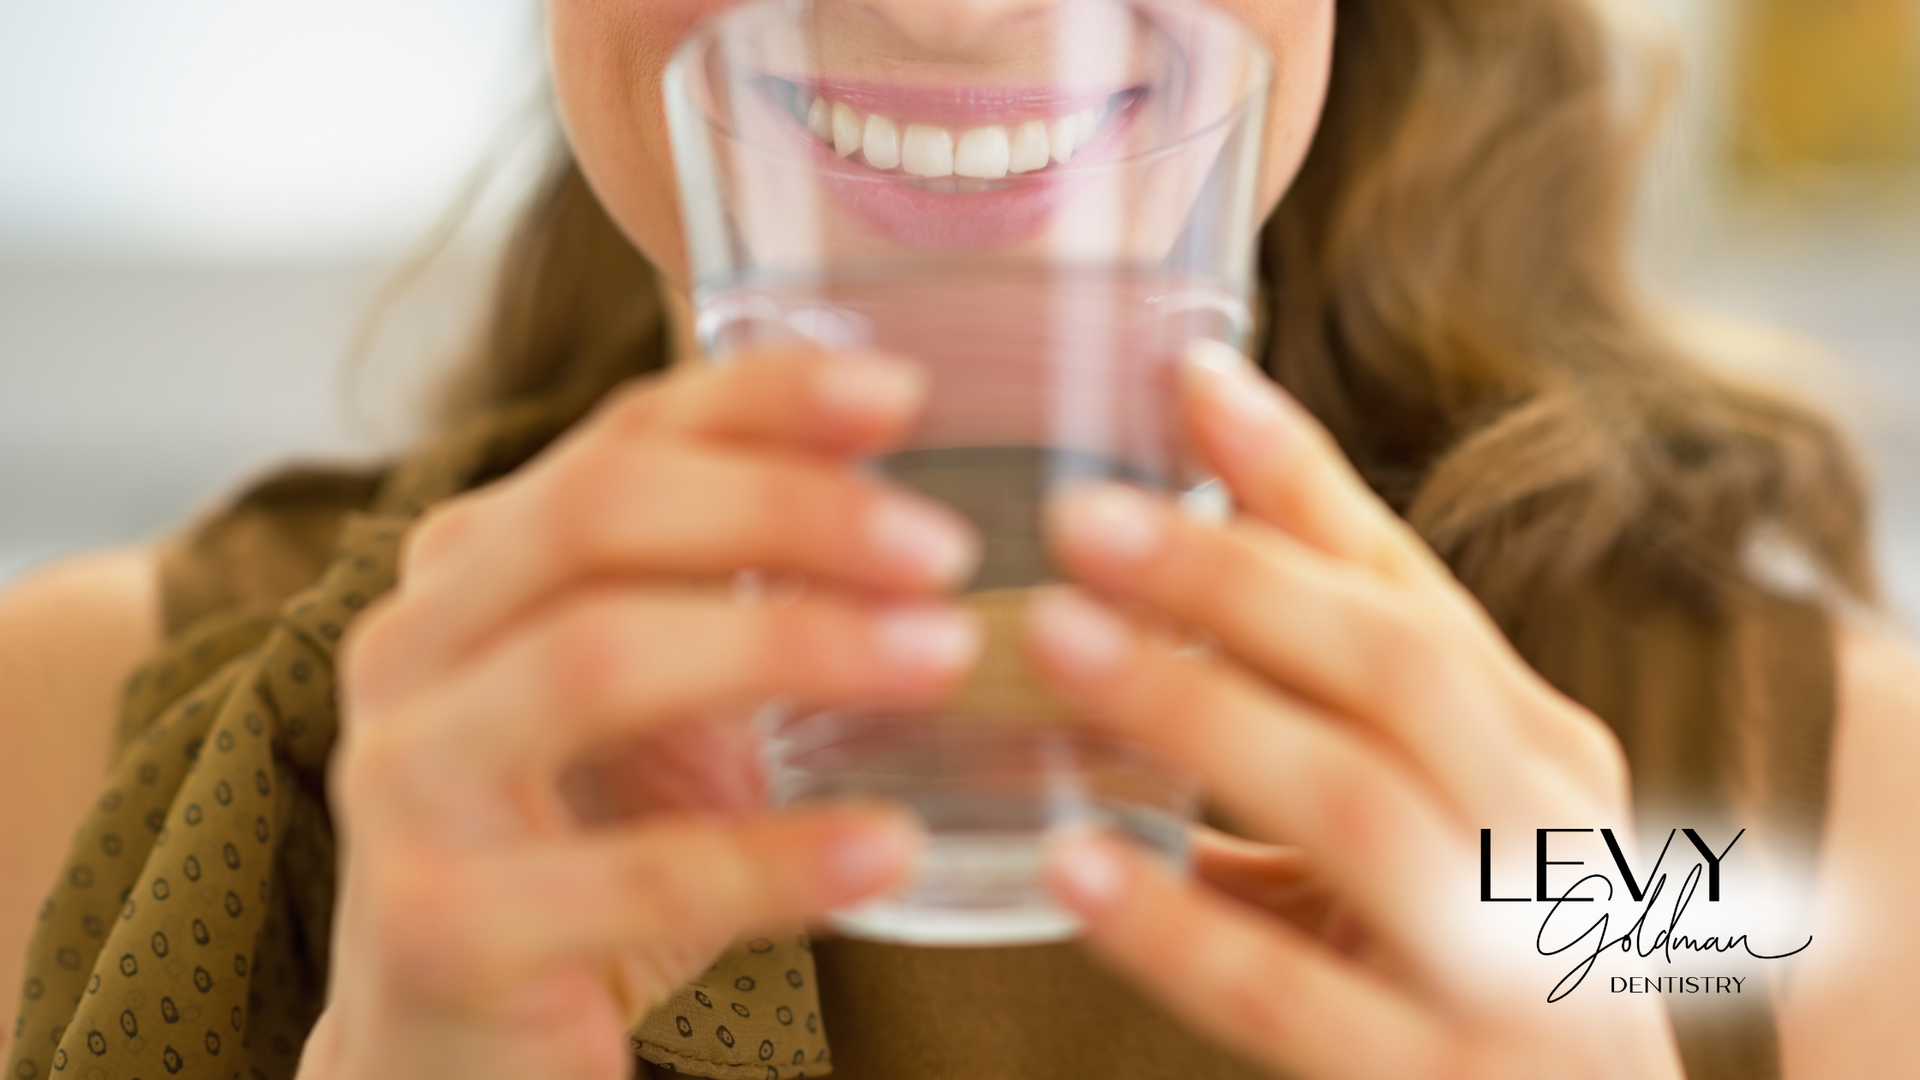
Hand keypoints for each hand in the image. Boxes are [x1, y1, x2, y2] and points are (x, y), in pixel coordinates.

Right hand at [307, 349, 981, 1079]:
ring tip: (939, 658)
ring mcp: (407, 787)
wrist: (456, 1052)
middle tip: (944, 551)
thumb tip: (894, 486)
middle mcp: (412, 648)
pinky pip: (636, 873)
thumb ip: (725, 590)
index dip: (761, 399)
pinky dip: (780, 856)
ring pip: (597, 659)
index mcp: (468, 569)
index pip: (617, 438)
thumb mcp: (653, 703)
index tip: (907, 394)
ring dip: (791, 645)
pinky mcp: (439, 929)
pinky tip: (890, 849)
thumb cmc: (580, 852)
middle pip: (596, 514)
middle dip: (787, 508)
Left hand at [1028, 342, 1681, 1078]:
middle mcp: (1547, 836)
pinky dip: (1177, 925)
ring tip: (1057, 640)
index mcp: (1541, 754)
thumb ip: (1326, 733)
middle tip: (1085, 516)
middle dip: (1236, 576)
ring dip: (1197, 707)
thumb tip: (1156, 605)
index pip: (1413, 590)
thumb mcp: (1434, 831)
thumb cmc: (1485, 977)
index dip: (1300, 479)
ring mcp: (1513, 965)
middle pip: (1395, 667)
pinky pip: (1293, 992)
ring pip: (1354, 802)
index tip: (1191, 377)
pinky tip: (1071, 862)